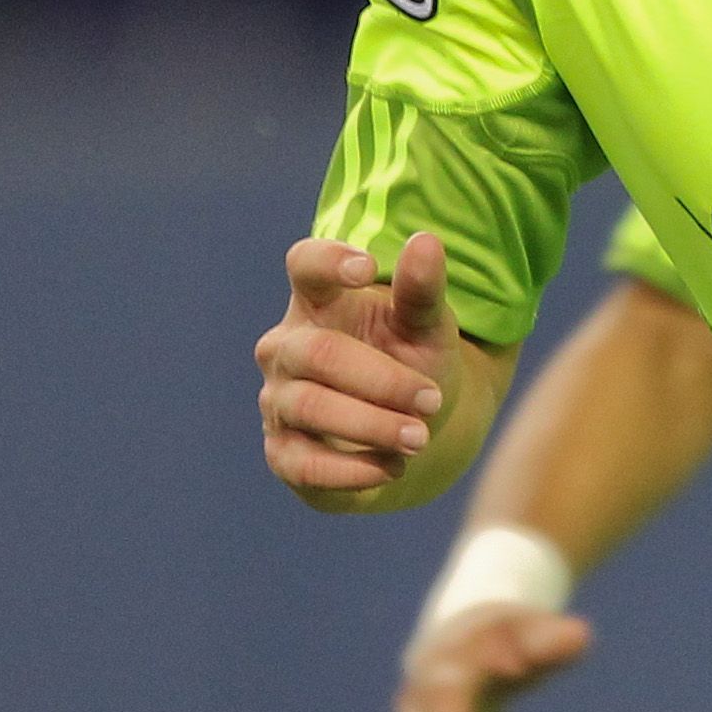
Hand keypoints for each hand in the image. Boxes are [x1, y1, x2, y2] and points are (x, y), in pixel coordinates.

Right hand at [258, 233, 459, 508]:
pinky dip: (351, 470)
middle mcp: (287, 347)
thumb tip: (426, 241)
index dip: (327, 261)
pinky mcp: (283, 454)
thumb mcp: (428, 327)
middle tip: (434, 400)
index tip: (368, 267)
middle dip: (381, 380)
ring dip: (372, 425)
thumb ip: (423, 290)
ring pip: (309, 407)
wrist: (411, 431)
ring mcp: (278, 401)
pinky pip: (303, 464)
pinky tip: (392, 468)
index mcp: (319, 301)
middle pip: (318, 353)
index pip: (305, 266)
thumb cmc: (411, 361)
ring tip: (421, 438)